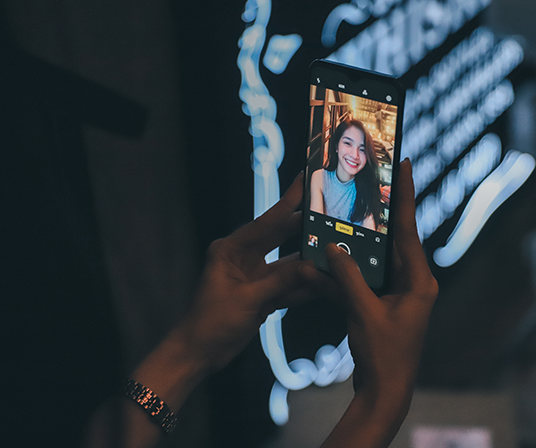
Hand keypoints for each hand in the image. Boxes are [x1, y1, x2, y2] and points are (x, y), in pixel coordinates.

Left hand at [183, 172, 322, 372]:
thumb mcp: (247, 299)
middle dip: (304, 227)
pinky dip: (305, 285)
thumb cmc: (210, 322)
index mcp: (231, 249)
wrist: (199, 354)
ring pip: (288, 263)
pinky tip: (327, 280)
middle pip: (280, 237)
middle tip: (331, 211)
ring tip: (336, 247)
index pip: (266, 222)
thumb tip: (313, 268)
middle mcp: (244, 257)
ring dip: (309, 260)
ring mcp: (255, 276)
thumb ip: (281, 282)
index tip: (305, 180)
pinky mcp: (263, 294)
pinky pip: (289, 285)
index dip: (288, 202)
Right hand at [321, 159, 437, 447]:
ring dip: (364, 241)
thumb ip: (347, 277)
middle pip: (396, 239)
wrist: (385, 390)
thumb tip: (332, 246)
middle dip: (383, 213)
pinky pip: (370, 277)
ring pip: (380, 258)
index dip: (406, 196)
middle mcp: (414, 284)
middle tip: (373, 181)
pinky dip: (354, 267)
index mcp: (419, 282)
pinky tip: (336, 255)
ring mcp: (401, 294)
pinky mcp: (387, 305)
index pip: (410, 230)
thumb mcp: (363, 312)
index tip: (406, 164)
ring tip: (349, 213)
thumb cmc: (383, 354)